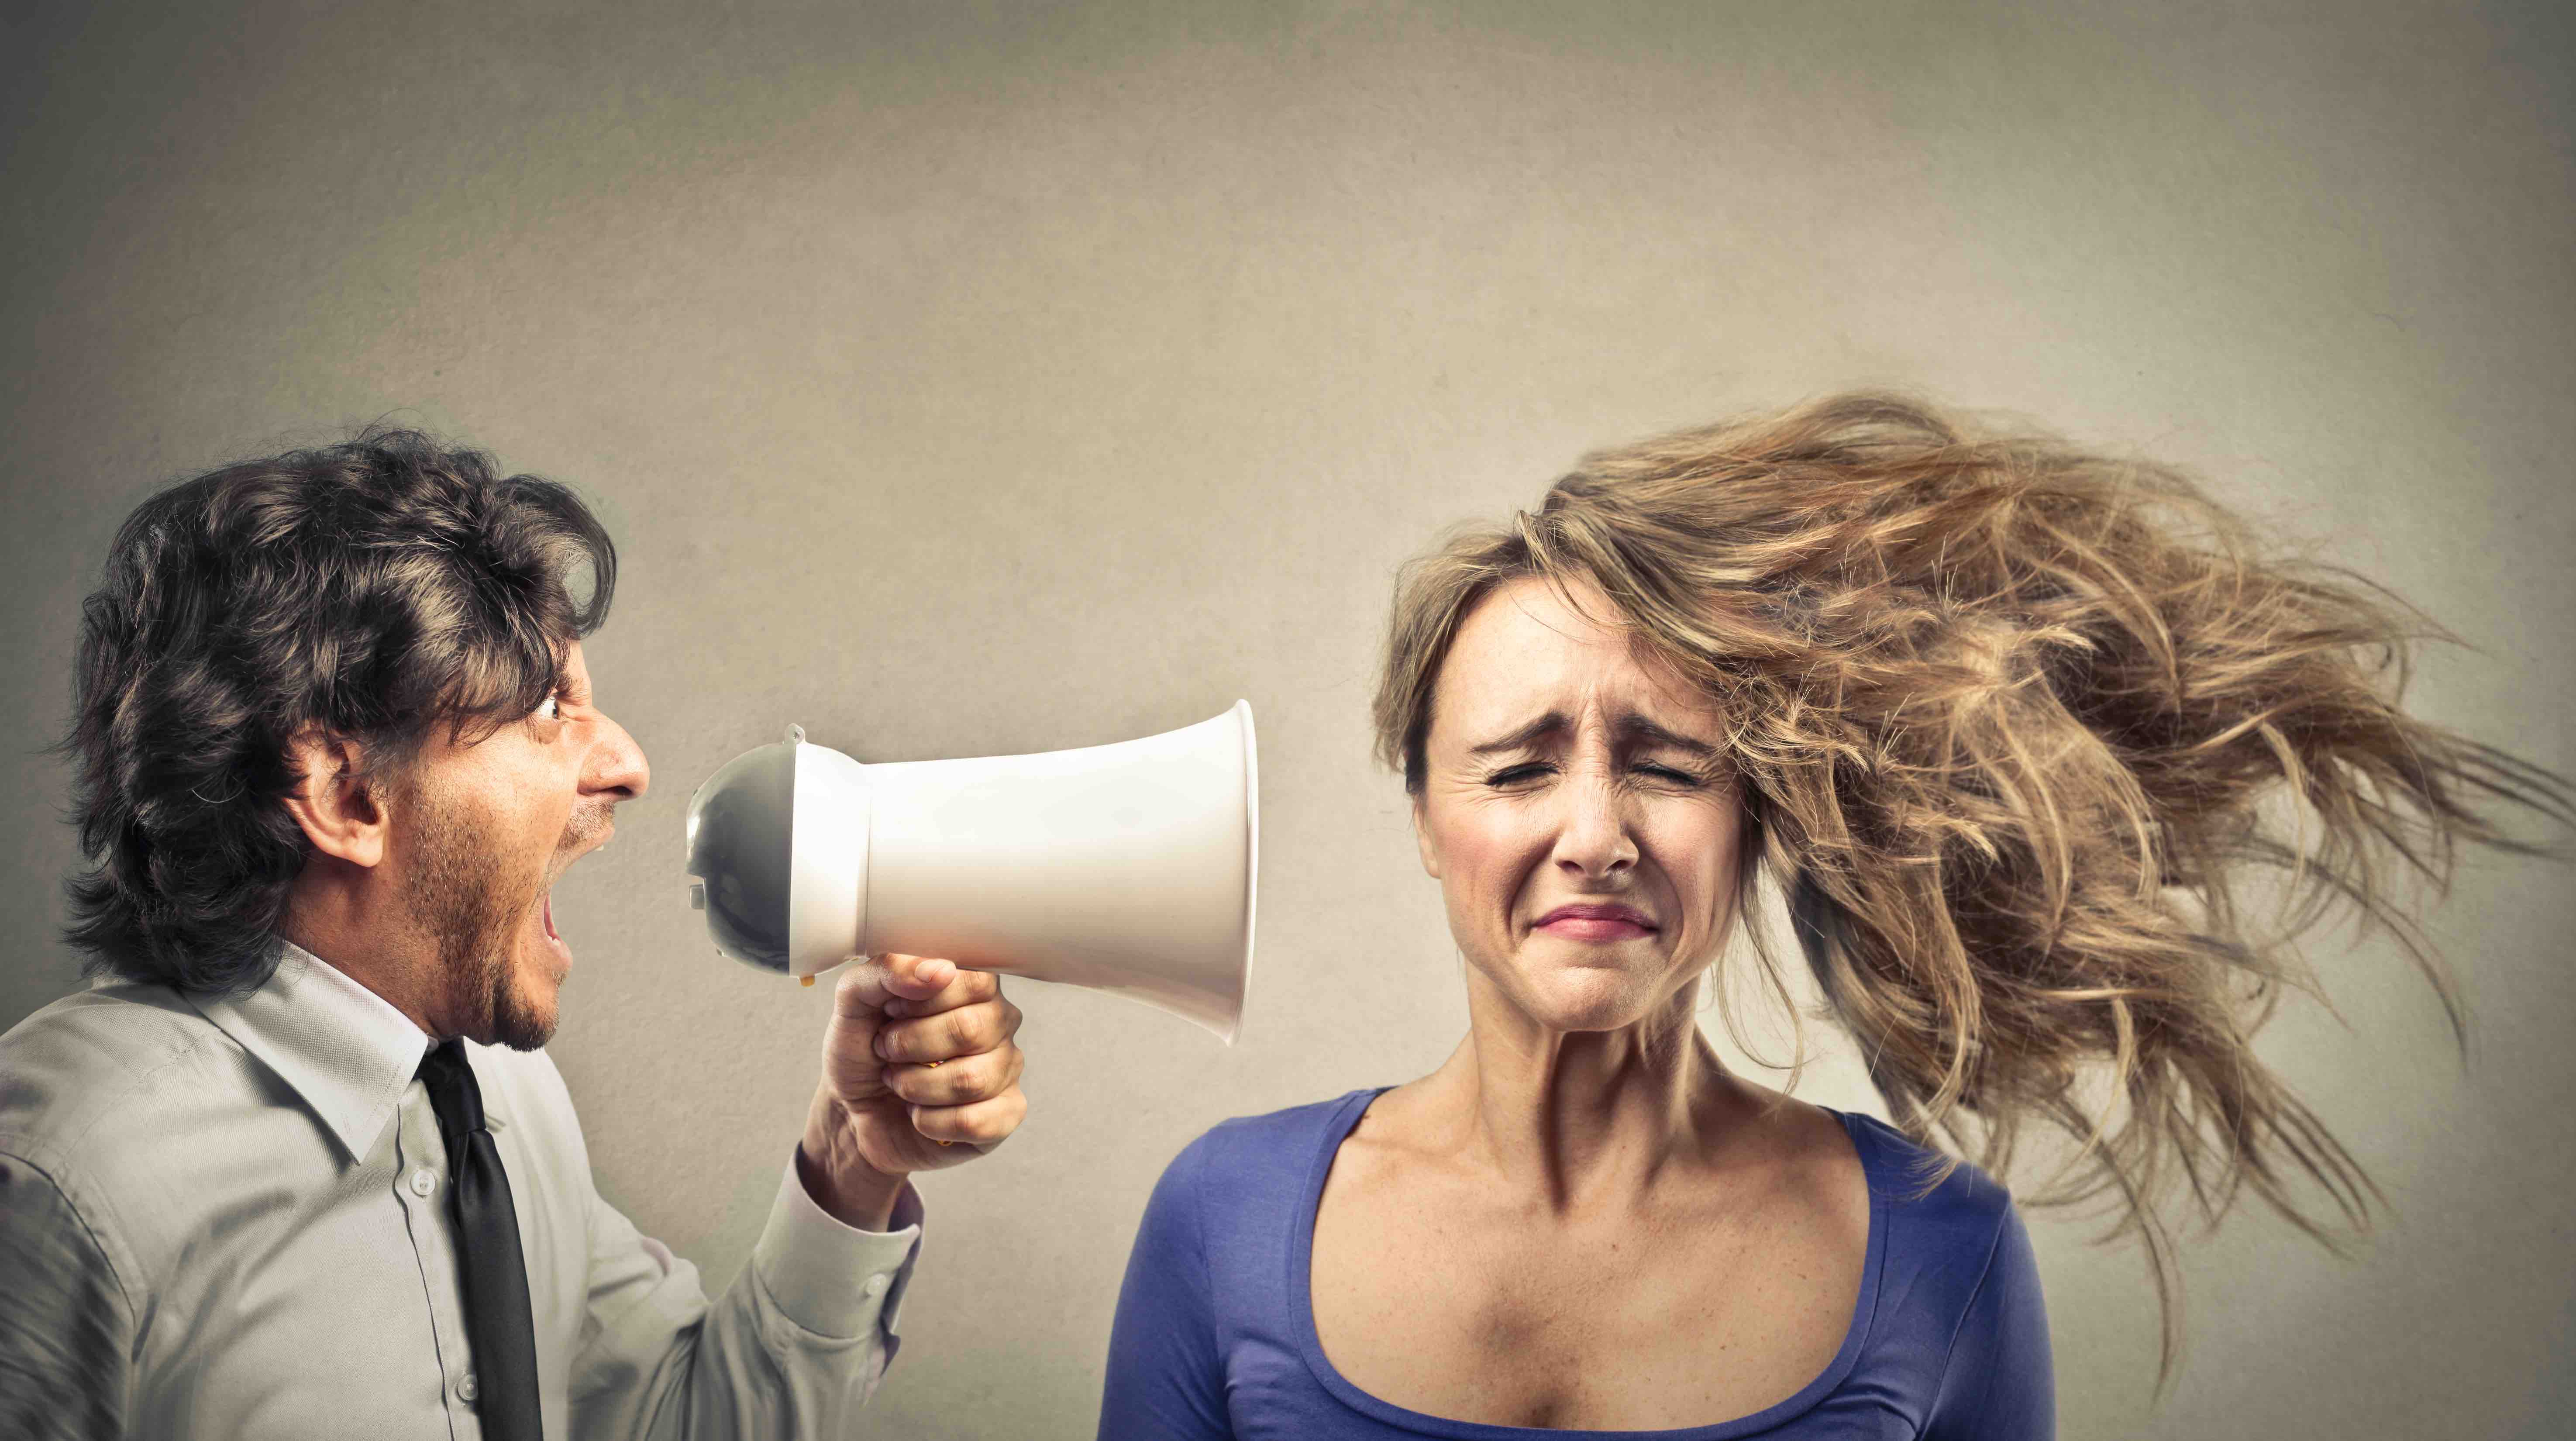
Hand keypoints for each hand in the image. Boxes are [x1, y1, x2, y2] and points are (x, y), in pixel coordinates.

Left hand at [799, 953, 1027, 1226]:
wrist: (854, 1112)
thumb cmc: (863, 1052)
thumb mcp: (854, 1003)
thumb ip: (886, 972)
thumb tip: (939, 970)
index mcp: (970, 985)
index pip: (972, 981)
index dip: (920, 1002)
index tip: (891, 1012)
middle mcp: (998, 1021)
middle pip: (970, 1030)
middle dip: (910, 1046)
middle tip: (888, 1051)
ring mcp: (1006, 1067)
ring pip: (971, 1080)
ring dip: (916, 1087)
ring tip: (900, 1083)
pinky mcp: (1006, 1113)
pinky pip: (975, 1121)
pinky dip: (931, 1122)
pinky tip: (920, 1114)